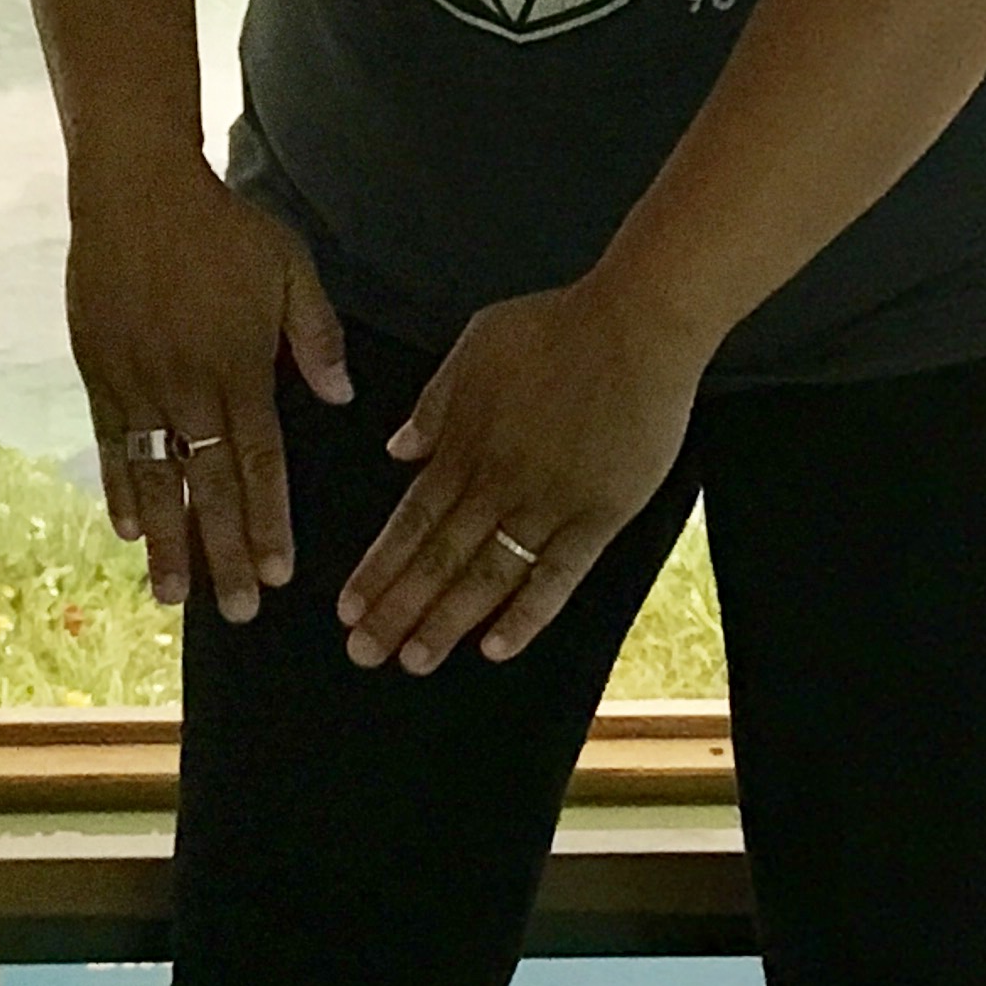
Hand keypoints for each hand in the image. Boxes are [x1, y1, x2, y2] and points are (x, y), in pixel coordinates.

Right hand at [67, 149, 351, 621]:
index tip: (279, 575)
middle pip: (208, 486)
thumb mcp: (288, 266)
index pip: (258, 463)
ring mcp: (138, 382)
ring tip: (172, 594)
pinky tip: (127, 527)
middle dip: (223, 553)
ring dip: (166, 540)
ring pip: (155, 477)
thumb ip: (314, 335)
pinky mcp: (99, 370)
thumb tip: (341, 396)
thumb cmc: (220, 224)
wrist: (135, 188)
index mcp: (240, 367)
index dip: (268, 521)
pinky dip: (120, 487)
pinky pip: (113, 443)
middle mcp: (187, 387)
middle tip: (236, 612)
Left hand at [337, 276, 702, 672]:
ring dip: (448, 621)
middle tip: (364, 653)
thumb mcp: (475, 345)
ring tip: (415, 660)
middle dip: (398, 610)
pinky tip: (496, 647)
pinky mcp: (600, 515)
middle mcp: (498, 481)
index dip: (379, 567)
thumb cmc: (557, 326)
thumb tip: (398, 451)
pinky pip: (557, 575)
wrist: (636, 324)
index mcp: (465, 443)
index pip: (410, 519)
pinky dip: (526, 614)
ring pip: (487, 575)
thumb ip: (434, 404)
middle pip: (438, 557)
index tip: (349, 607)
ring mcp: (549, 502)